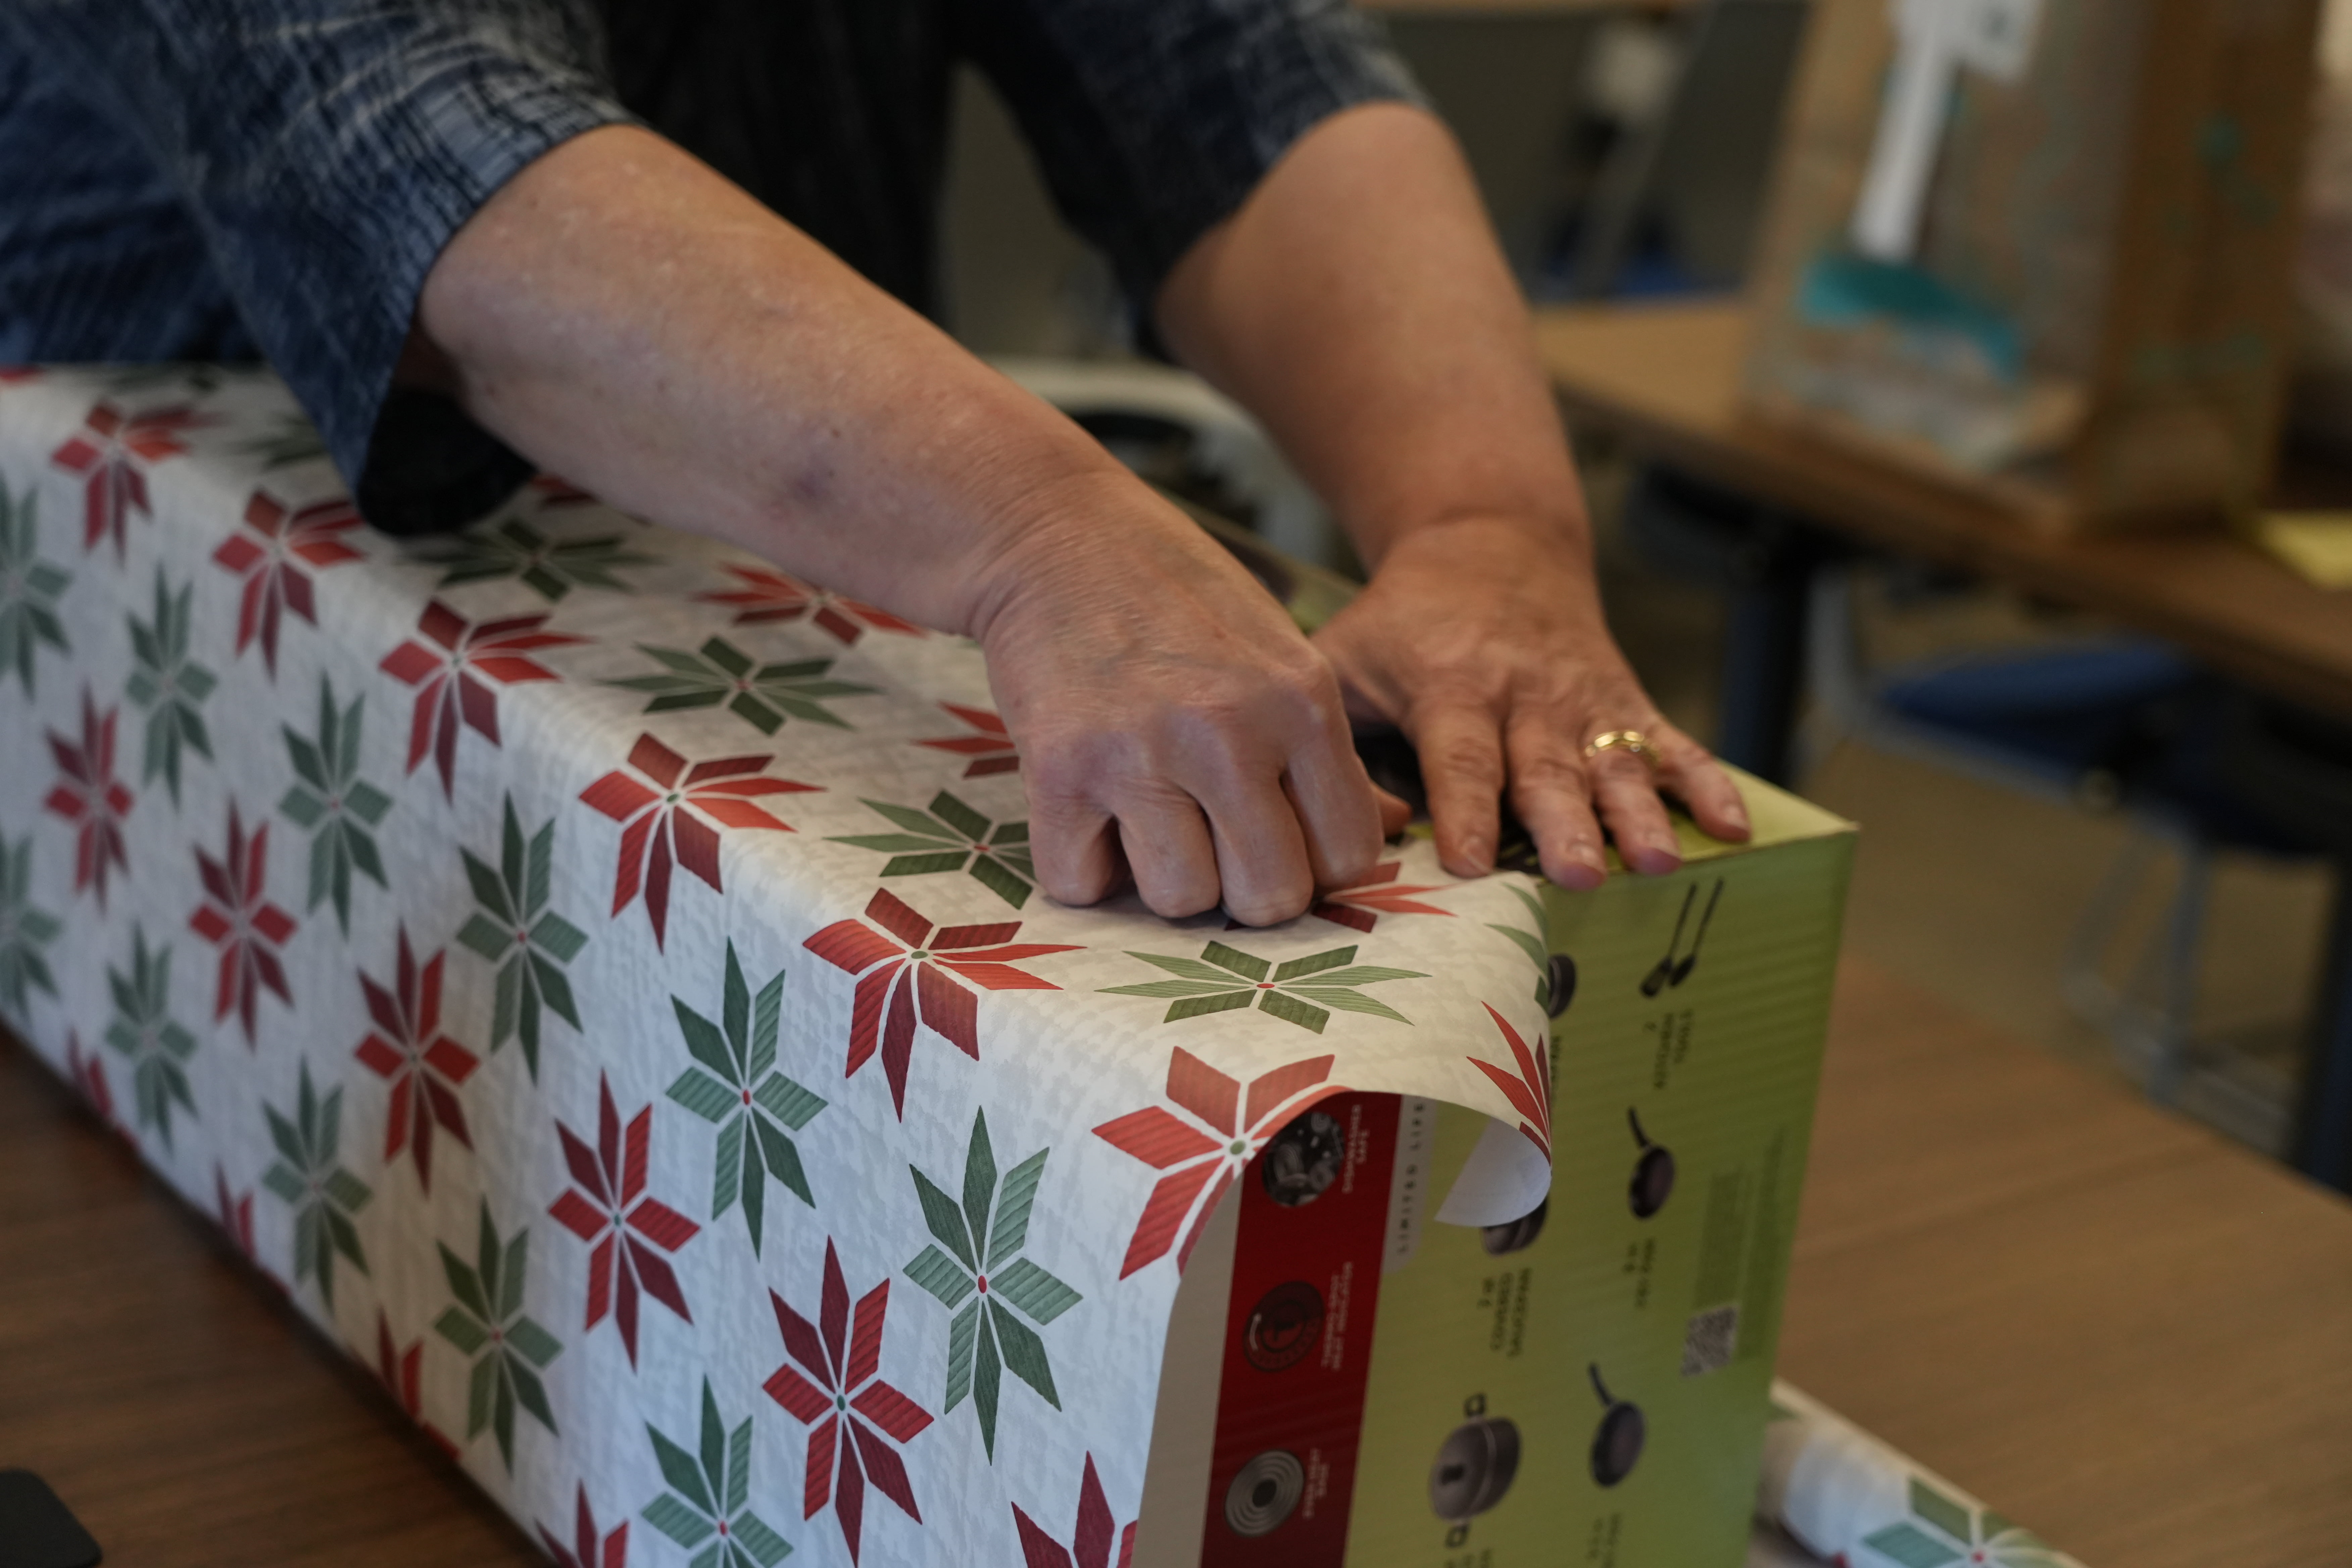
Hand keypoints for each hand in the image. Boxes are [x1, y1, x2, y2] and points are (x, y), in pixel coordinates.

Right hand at [971, 474, 1394, 924]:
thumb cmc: (1176, 598)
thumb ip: (1329, 750)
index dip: (1316, 868)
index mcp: (1302, 702)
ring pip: (1180, 901)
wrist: (1054, 535)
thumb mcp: (1281, 655)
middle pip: (1268, 897)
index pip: (1349, 855)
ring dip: (1164, 879)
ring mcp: (1141, 752)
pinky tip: (1091, 816)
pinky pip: (1083, 884)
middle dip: (1242, 889)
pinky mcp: (1060, 769)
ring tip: (1149, 822)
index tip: (1279, 841)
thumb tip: (1397, 819)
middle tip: (1213, 844)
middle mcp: (1229, 730)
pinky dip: (1085, 868)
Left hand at [1312, 516, 1748, 889]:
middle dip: (1566, 825)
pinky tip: (1732, 828)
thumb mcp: (1344, 654)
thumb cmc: (1401, 621)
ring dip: (1640, 814)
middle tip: (1581, 875)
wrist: (1491, 543)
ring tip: (1658, 862)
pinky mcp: (1627, 703)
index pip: (1460, 757)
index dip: (1465, 809)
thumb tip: (1334, 823)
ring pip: (1615, 764)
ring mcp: (1584, 701)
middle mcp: (1526, 695)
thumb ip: (1328, 733)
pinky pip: (1672, 744)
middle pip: (1547, 769)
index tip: (1470, 861)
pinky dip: (1706, 784)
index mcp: (1452, 686)